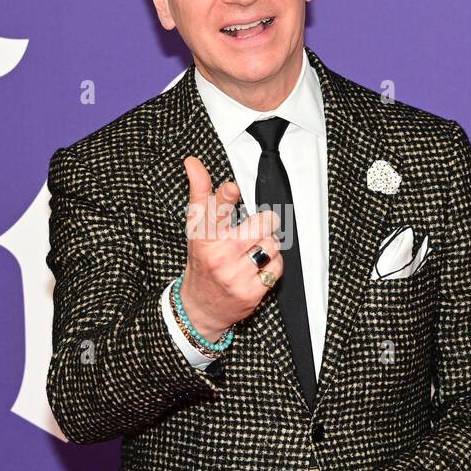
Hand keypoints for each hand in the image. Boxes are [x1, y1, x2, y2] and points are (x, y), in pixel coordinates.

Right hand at [178, 155, 282, 342]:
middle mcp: (219, 256)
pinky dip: (273, 265)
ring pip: (273, 244)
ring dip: (269, 245)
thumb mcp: (196, 230)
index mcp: (204, 238)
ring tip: (253, 252)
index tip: (232, 188)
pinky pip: (277, 267)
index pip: (215, 211)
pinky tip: (258, 268)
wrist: (200, 308)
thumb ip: (200, 195)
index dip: (226, 197)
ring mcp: (235, 276)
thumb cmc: (202, 262)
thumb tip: (193, 162)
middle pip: (263, 223)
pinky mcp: (252, 292)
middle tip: (253, 230)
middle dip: (264, 223)